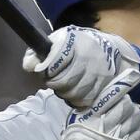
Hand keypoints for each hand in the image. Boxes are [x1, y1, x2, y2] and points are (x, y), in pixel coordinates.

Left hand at [23, 26, 139, 110]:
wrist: (110, 48)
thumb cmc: (78, 44)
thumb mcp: (58, 40)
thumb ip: (40, 51)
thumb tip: (28, 66)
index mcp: (73, 42)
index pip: (54, 63)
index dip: (47, 71)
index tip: (47, 71)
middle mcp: (87, 57)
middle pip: (63, 81)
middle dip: (54, 84)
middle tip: (54, 81)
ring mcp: (98, 72)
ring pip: (73, 93)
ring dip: (65, 93)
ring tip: (64, 87)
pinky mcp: (104, 84)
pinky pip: (85, 99)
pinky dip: (77, 99)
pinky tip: (75, 93)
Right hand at [41, 93, 139, 139]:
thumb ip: (82, 123)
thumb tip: (95, 107)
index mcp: (88, 125)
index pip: (109, 102)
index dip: (118, 94)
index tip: (121, 90)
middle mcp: (105, 132)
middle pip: (125, 109)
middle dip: (127, 104)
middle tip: (125, 103)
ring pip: (134, 120)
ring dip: (135, 115)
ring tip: (130, 115)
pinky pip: (138, 134)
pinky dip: (139, 127)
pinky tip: (136, 127)